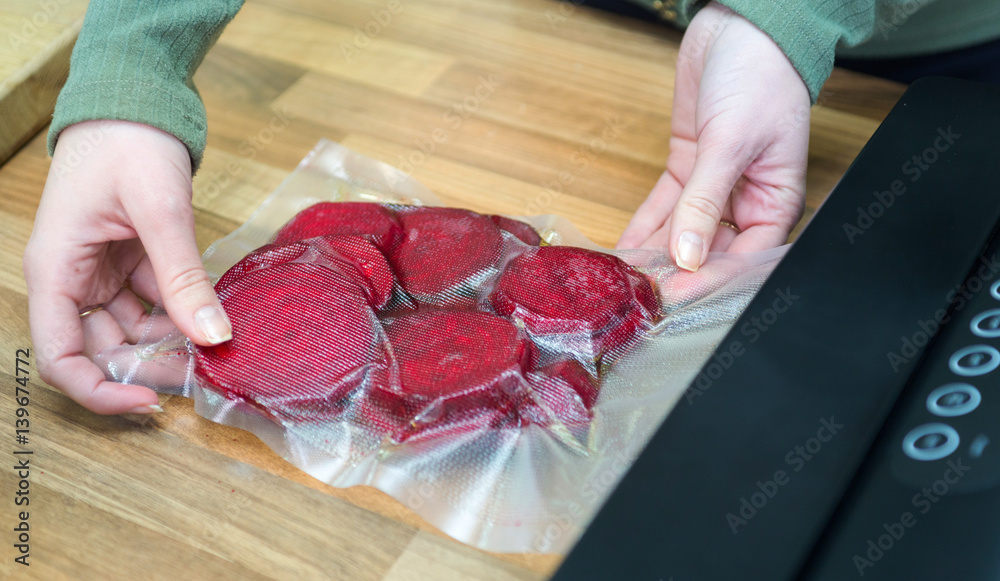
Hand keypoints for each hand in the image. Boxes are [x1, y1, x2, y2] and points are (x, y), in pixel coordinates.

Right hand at [23, 120, 231, 413]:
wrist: (137, 99)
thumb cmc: (128, 142)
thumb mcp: (159, 210)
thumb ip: (182, 276)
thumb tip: (213, 336)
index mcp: (55, 271)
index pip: (60, 356)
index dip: (100, 390)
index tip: (150, 401)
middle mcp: (72, 280)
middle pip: (102, 351)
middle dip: (149, 368)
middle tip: (203, 374)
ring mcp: (102, 274)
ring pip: (132, 332)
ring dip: (169, 344)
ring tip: (217, 348)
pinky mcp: (130, 264)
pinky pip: (153, 305)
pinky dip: (180, 316)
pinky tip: (214, 318)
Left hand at [617, 2, 810, 270]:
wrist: (739, 27)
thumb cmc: (761, 77)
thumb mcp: (731, 143)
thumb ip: (705, 201)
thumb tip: (688, 255)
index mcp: (776, 201)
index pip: (743, 257)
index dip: (710, 278)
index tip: (678, 296)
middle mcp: (746, 201)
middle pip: (708, 250)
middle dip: (676, 271)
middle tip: (641, 294)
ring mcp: (713, 186)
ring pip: (681, 232)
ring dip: (654, 253)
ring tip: (625, 279)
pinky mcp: (687, 169)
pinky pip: (664, 208)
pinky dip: (644, 227)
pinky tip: (625, 250)